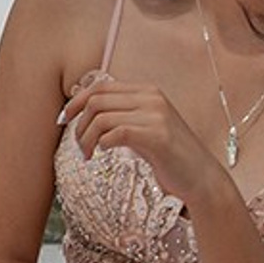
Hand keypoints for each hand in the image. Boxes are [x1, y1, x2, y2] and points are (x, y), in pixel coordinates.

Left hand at [61, 73, 229, 207]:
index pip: (100, 86)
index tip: (64, 120)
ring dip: (86, 139)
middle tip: (80, 146)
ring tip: (88, 155)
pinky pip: (115, 133)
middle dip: (79, 124)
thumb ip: (120, 114)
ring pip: (101, 118)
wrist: (199, 176)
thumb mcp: (142, 127)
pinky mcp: (157, 135)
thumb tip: (83, 107)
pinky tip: (101, 154)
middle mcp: (152, 97)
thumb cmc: (167, 155)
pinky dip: (100, 144)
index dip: (76, 102)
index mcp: (146, 91)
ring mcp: (156, 114)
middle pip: (96, 100)